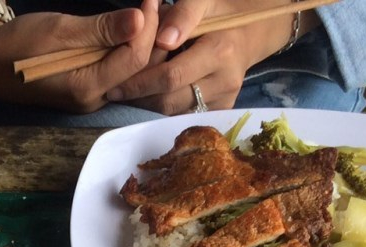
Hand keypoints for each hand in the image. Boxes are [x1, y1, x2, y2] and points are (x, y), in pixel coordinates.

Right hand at [0, 0, 161, 114]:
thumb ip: (100, 29)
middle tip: (156, 3)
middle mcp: (93, 99)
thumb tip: (139, 19)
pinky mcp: (88, 89)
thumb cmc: (18, 43)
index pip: (135, 58)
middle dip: (154, 36)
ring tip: (151, 14)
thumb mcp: (58, 30)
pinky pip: (120, 72)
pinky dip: (131, 50)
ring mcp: (91, 97)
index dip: (148, 27)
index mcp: (85, 87)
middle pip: (140, 70)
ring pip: (133, 73)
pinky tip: (134, 31)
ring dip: (146, 43)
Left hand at [107, 0, 302, 114]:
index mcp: (219, 50)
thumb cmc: (217, 12)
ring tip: (129, 93)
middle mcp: (225, 80)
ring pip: (174, 112)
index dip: (139, 82)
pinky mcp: (222, 110)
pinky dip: (163, 109)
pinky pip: (184, 116)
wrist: (250, 31)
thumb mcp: (201, 1)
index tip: (115, 83)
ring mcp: (224, 99)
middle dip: (139, 96)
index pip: (170, 76)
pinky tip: (150, 96)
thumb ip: (181, 14)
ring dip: (147, 104)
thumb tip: (163, 40)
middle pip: (169, 100)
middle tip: (116, 91)